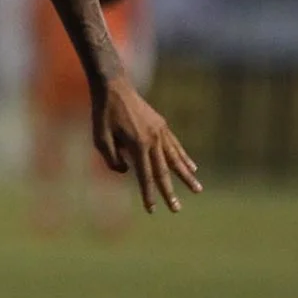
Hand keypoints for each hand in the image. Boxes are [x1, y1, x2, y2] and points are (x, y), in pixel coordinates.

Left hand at [92, 77, 201, 212]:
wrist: (114, 87)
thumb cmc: (103, 114)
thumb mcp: (100, 138)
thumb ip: (111, 159)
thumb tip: (126, 172)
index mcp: (138, 145)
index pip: (145, 176)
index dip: (148, 194)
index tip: (152, 210)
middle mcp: (153, 140)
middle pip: (164, 171)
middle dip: (170, 192)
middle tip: (177, 209)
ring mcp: (160, 132)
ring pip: (176, 159)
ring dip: (187, 176)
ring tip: (198, 190)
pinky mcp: (162, 125)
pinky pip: (175, 146)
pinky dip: (184, 158)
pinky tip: (193, 167)